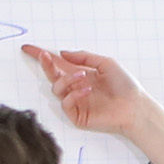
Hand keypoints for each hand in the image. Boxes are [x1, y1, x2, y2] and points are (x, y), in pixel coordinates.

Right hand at [23, 45, 163, 163]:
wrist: (135, 106)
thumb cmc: (125, 86)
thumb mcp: (105, 63)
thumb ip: (83, 57)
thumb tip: (62, 53)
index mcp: (81, 74)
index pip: (57, 64)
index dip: (42, 57)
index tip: (28, 48)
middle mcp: (75, 87)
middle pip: (52, 75)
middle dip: (46, 65)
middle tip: (46, 58)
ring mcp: (76, 102)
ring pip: (56, 88)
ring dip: (66, 80)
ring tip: (83, 77)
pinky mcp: (78, 116)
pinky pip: (65, 103)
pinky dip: (73, 94)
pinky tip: (86, 90)